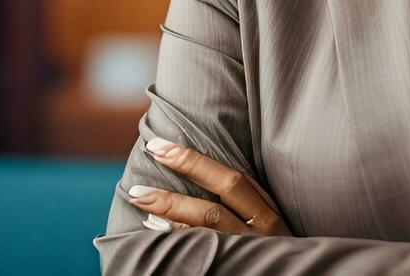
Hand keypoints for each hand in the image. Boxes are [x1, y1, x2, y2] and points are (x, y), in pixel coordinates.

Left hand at [126, 136, 293, 236]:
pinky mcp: (236, 264)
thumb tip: (194, 182)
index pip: (233, 176)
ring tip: (140, 196)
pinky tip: (155, 228)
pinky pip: (201, 247)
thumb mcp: (264, 225)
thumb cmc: (269, 251)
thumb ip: (243, 206)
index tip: (162, 145)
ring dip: (171, 205)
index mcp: (268, 209)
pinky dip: (177, 235)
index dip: (195, 159)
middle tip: (153, 150)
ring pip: (209, 220)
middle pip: (225, 188)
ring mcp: (248, 246)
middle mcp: (263, 225)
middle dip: (186, 167)